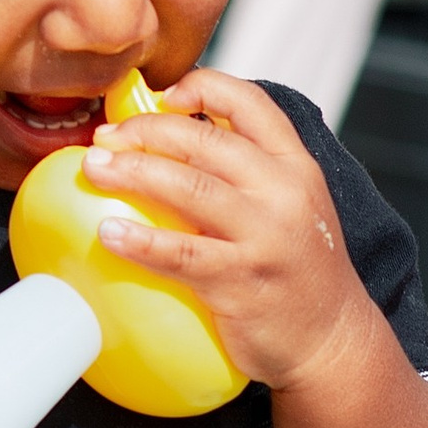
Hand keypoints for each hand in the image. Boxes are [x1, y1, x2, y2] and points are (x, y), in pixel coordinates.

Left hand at [81, 69, 369, 396]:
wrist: (332, 340)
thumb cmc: (299, 272)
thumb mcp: (293, 207)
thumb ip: (250, 175)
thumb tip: (177, 146)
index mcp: (296, 165)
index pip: (250, 103)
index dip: (202, 87)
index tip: (163, 94)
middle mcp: (284, 192)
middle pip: (205, 141)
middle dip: (146, 131)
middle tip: (105, 139)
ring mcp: (265, 236)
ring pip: (189, 187)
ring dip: (134, 172)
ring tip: (94, 168)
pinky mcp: (242, 281)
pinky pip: (181, 254)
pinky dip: (141, 240)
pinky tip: (108, 232)